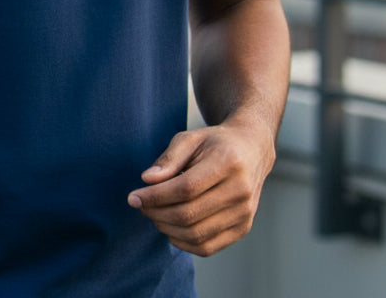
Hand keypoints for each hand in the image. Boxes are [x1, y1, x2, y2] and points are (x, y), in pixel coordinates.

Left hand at [126, 120, 275, 256]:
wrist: (251, 150)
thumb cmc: (215, 143)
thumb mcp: (190, 138)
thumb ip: (168, 158)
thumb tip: (147, 180)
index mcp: (228, 163)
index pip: (186, 189)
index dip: (156, 196)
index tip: (133, 197)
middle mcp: (240, 191)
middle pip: (189, 214)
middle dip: (157, 213)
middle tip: (141, 206)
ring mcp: (244, 213)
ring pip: (197, 234)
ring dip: (167, 229)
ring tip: (154, 214)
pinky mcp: (243, 228)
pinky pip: (208, 247)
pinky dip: (183, 242)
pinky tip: (171, 228)